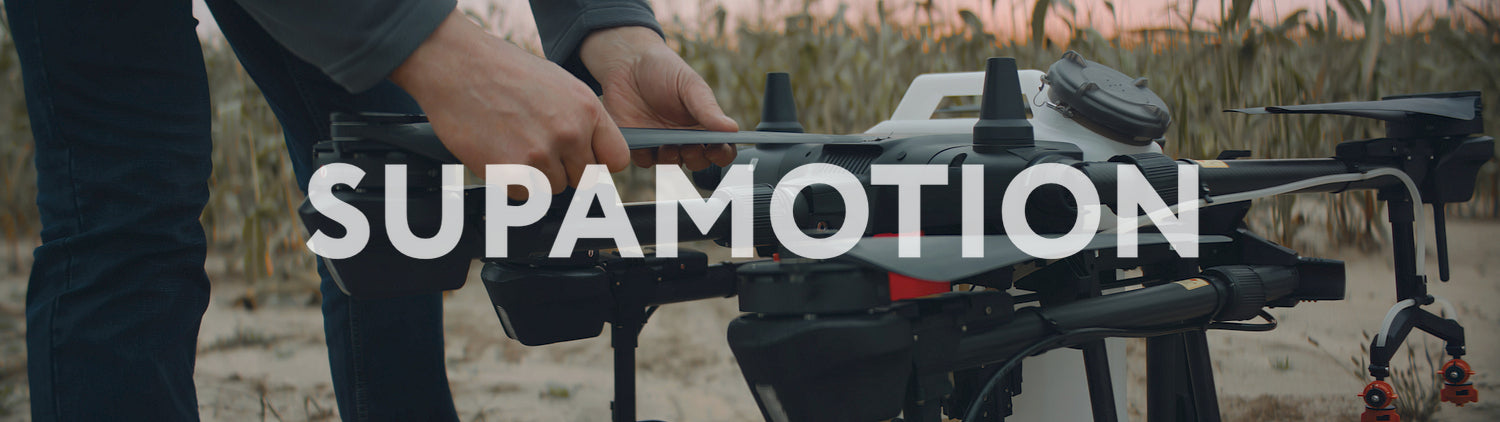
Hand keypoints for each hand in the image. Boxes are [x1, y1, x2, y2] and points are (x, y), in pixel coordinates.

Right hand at [390, 11, 628, 196]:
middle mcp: (569, 133)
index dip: (599, 162)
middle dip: (564, 169)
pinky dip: (512, 182)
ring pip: (553, 188)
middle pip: (584, 179)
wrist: (457, 65)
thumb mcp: (560, 85)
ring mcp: (540, 154)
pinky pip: (524, 195)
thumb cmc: (504, 71)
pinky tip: (500, 152)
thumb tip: (593, 150)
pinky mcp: (510, 171)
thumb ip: (581, 119)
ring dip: (536, 176)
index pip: (617, 159)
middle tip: (538, 148)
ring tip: (515, 144)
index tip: (585, 160)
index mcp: (587, 109)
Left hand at [579, 26, 737, 170]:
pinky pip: (644, 160)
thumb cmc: (663, 70)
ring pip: (671, 165)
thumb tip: (732, 128)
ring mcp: (661, 143)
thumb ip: (708, 109)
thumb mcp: (690, 85)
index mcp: (703, 124)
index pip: (721, 148)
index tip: (717, 150)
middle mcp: (684, 138)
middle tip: (690, 146)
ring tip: (668, 146)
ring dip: (672, 159)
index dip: (722, 154)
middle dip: (696, 158)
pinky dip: (646, 156)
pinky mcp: (639, 144)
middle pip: (698, 162)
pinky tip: (645, 142)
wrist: (627, 62)